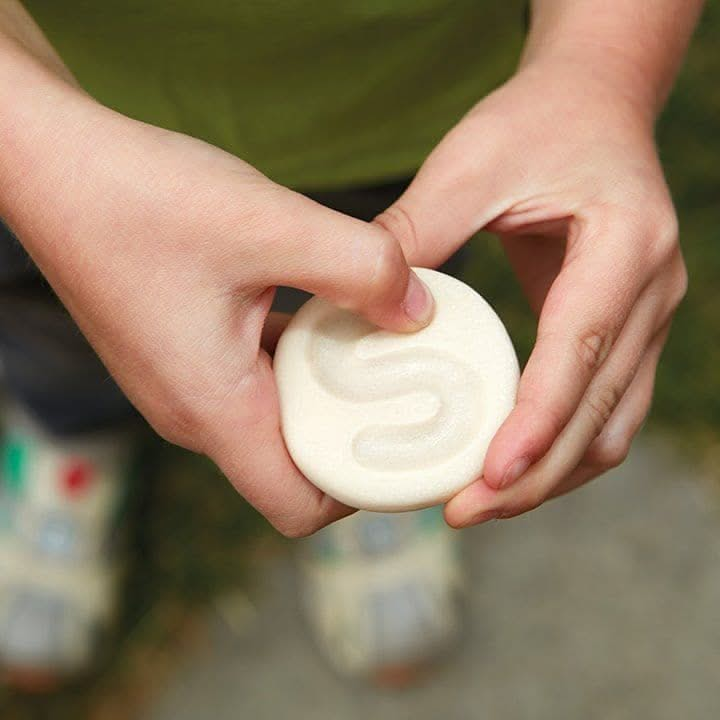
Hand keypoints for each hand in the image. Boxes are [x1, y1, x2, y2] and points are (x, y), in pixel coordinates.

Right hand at [3, 97, 433, 536]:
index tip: (406, 448)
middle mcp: (195, 412)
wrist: (49, 162)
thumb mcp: (271, 225)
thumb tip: (419, 310)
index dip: (360, 491)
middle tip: (408, 389)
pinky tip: (325, 310)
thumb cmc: (140, 196)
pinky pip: (255, 376)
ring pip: (277, 416)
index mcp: (214, 409)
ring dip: (328, 390)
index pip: (299, 506)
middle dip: (355, 435)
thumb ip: (361, 269)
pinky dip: (297, 358)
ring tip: (378, 348)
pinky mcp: (184, 350)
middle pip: (294, 466)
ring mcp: (185, 382)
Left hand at [376, 57, 687, 525]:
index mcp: (624, 244)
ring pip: (611, 424)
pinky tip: (510, 464)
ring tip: (483, 503)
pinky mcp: (625, 330)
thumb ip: (418, 229)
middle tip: (464, 511)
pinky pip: (603, 408)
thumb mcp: (472, 161)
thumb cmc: (536, 124)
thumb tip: (361, 301)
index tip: (488, 476)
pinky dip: (560, 446)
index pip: (581, 349)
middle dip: (535, 472)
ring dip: (551, 473)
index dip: (537, 421)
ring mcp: (648, 316)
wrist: (593, 105)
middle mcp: (651, 290)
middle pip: (601, 409)